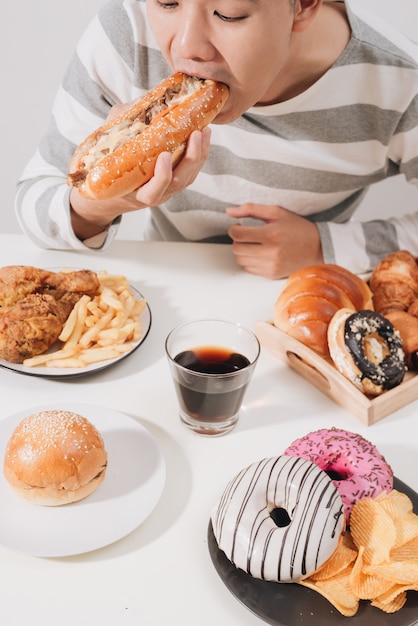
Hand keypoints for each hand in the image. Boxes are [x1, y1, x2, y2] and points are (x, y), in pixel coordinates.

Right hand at [71, 127, 210, 239]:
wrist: (109, 192)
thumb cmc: (107, 168)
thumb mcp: (107, 146)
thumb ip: (122, 125)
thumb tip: (140, 103)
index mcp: (136, 193)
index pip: (153, 192)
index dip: (162, 177)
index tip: (164, 156)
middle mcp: (156, 194)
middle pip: (179, 182)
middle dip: (191, 158)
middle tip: (195, 134)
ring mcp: (168, 189)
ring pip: (189, 177)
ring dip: (200, 154)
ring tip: (204, 130)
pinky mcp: (176, 181)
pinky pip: (191, 171)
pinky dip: (199, 154)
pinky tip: (203, 135)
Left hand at [227, 203, 323, 279]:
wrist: (317, 248)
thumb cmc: (296, 227)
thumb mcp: (276, 212)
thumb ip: (251, 209)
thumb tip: (228, 211)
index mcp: (271, 234)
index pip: (237, 234)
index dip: (233, 229)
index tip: (239, 226)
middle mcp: (270, 252)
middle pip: (237, 248)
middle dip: (238, 240)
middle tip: (247, 235)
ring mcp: (271, 265)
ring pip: (241, 260)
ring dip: (242, 251)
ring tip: (253, 244)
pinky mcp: (271, 274)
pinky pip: (249, 269)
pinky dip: (250, 261)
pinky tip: (260, 253)